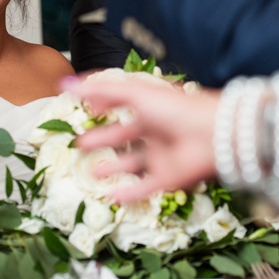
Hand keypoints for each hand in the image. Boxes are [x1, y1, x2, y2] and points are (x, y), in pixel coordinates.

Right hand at [64, 76, 217, 201]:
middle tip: (81, 144)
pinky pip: (145, 187)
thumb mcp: (135, 93)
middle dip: (103, 139)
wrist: (212, 135)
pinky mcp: (168, 178)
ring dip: (113, 167)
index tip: (86, 108)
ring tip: (93, 172)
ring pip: (133, 163)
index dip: (104, 105)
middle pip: (124, 135)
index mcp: (151, 107)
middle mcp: (156, 130)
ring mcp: (162, 155)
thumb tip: (67, 83)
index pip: (123, 104)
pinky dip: (129, 193)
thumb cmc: (176, 108)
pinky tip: (111, 196)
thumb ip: (102, 89)